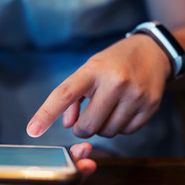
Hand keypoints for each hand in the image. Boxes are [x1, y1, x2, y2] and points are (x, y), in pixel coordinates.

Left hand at [27, 34, 170, 137]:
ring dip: (101, 127)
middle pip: (87, 125)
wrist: (152, 52)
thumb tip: (68, 125)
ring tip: (107, 109)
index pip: (64, 94)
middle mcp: (115, 82)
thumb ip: (73, 98)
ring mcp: (135, 95)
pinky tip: (122, 111)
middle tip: (85, 119)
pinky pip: (126, 132)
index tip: (32, 130)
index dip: (46, 114)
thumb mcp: (89, 70)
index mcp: (93, 70)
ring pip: (107, 132)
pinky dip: (119, 127)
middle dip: (82, 128)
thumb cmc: (113, 63)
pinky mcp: (150, 106)